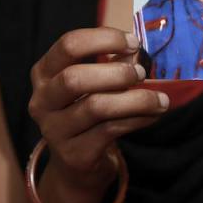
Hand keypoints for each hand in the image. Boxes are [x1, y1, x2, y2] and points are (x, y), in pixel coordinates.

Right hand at [27, 28, 167, 202]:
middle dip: (116, 72)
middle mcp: (42, 101)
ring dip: (136, 100)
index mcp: (44, 73)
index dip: (104, 39)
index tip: (133, 42)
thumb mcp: (92, 84)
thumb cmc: (86, 111)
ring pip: (96, 107)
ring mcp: (54, 130)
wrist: (75, 163)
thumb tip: (136, 53)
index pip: (68, 46)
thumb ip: (112, 64)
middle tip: (142, 73)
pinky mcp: (74, 154)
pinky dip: (138, 119)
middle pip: (74, 78)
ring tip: (160, 99)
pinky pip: (110, 130)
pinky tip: (153, 114)